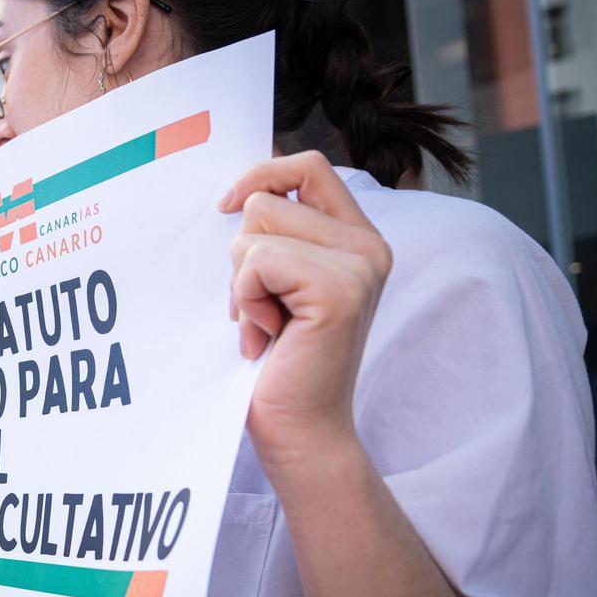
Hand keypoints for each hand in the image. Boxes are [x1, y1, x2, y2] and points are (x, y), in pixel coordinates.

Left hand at [220, 151, 391, 477]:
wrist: (297, 430)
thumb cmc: (276, 361)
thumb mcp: (275, 284)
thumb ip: (275, 236)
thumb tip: (237, 193)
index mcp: (357, 238)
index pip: (308, 166)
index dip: (260, 174)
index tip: (227, 206)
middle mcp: (369, 246)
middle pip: (267, 197)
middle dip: (241, 253)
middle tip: (259, 307)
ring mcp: (360, 266)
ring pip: (256, 226)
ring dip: (242, 281)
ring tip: (266, 323)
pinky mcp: (340, 291)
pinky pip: (257, 261)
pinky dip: (246, 300)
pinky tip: (267, 336)